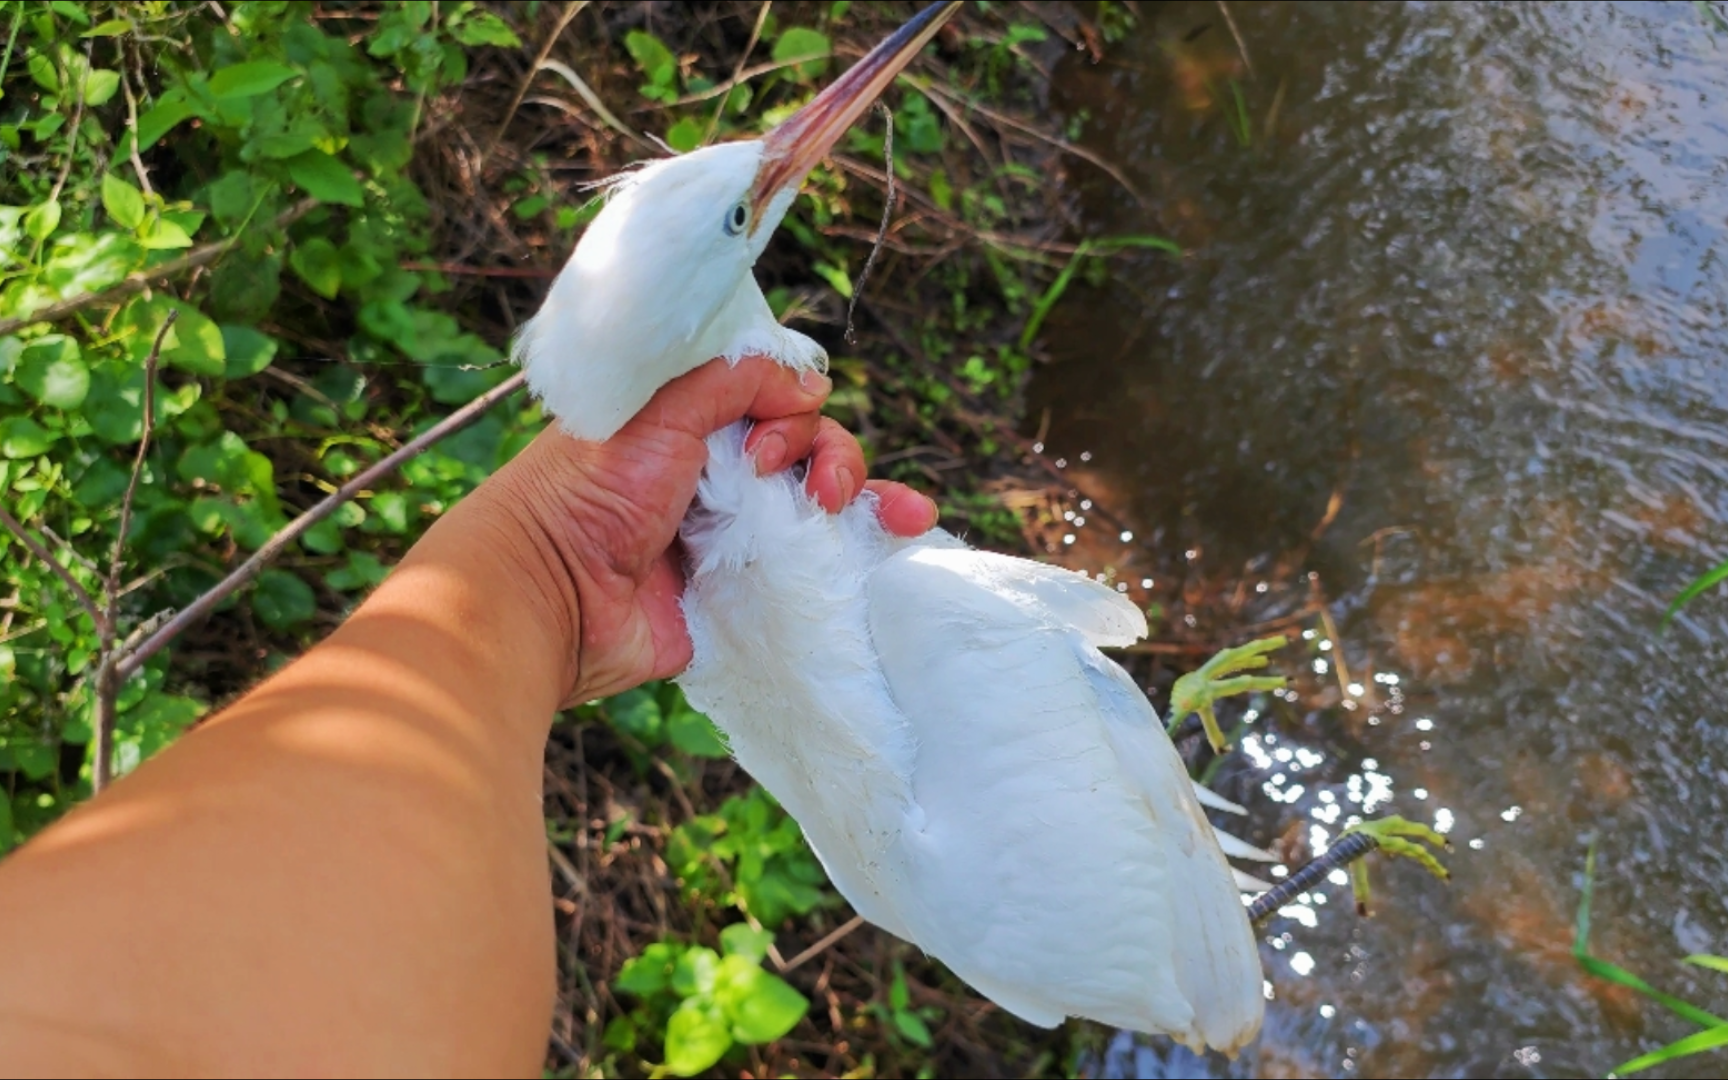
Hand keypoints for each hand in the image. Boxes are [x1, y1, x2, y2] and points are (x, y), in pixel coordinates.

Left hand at [467, 356, 937, 703]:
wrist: (552, 598)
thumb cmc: (588, 494)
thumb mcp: (660, 410)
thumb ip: (735, 381)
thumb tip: (813, 383)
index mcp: (693, 428)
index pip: (777, 405)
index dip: (796, 414)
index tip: (771, 442)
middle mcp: (718, 481)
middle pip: (810, 457)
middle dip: (838, 461)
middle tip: (823, 491)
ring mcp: (733, 543)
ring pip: (820, 514)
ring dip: (871, 504)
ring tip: (904, 515)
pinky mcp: (741, 600)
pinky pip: (809, 578)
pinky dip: (856, 562)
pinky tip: (901, 547)